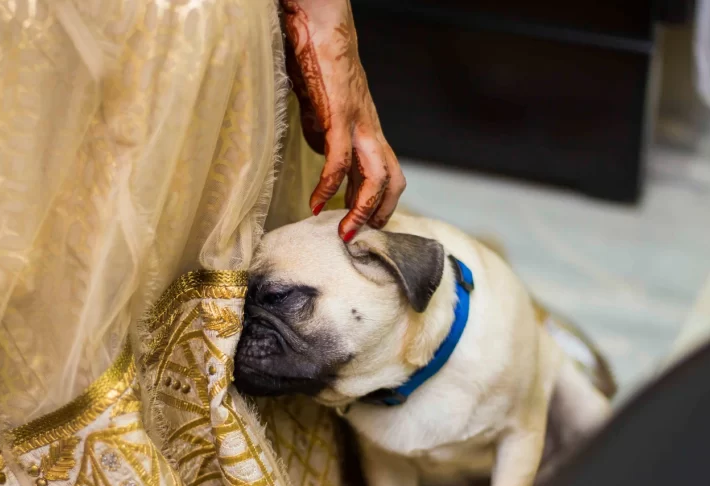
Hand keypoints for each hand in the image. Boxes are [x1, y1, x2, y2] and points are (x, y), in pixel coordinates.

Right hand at [281, 0, 405, 240]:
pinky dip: (330, 184)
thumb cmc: (317, 62)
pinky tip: (317, 201)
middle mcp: (369, 129)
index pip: (386, 174)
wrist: (318, 23)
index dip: (378, 204)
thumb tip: (322, 154)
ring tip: (343, 232)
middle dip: (378, 214)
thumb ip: (325, 134)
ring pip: (376, 175)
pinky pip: (341, 157)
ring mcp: (358, 121)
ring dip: (361, 210)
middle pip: (392, 180)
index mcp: (367, 130)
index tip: (359, 226)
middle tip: (358, 238)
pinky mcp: (340, 113)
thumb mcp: (322, 110)